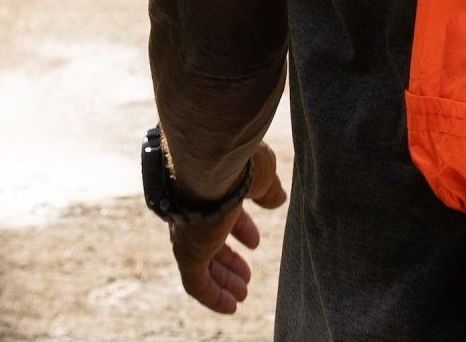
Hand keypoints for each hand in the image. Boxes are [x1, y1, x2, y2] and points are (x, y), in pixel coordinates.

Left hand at [169, 144, 284, 313]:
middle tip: (246, 273)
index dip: (240, 228)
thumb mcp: (261, 173)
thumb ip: (268, 188)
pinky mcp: (187, 253)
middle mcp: (193, 211)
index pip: (221, 213)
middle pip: (209, 241)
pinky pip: (197, 284)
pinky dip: (213, 297)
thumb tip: (277, 198)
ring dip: (224, 281)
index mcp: (208, 188)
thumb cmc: (238, 158)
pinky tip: (231, 306)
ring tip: (243, 293)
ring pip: (203, 265)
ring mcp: (188, 233)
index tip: (255, 242)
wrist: (211, 158)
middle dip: (229, 260)